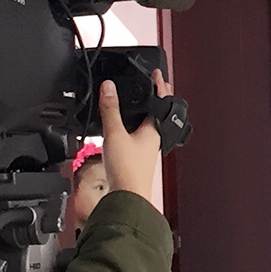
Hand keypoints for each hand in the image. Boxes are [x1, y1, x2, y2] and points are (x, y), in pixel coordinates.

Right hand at [97, 71, 169, 211]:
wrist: (128, 197)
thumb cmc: (128, 170)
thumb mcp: (115, 134)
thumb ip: (111, 109)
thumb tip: (109, 86)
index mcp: (154, 129)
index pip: (161, 100)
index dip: (158, 85)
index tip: (156, 74)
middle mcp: (154, 138)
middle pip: (157, 112)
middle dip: (154, 97)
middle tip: (151, 85)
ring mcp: (147, 148)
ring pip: (149, 124)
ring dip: (145, 111)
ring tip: (138, 102)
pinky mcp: (138, 157)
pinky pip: (139, 135)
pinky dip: (135, 125)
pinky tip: (125, 129)